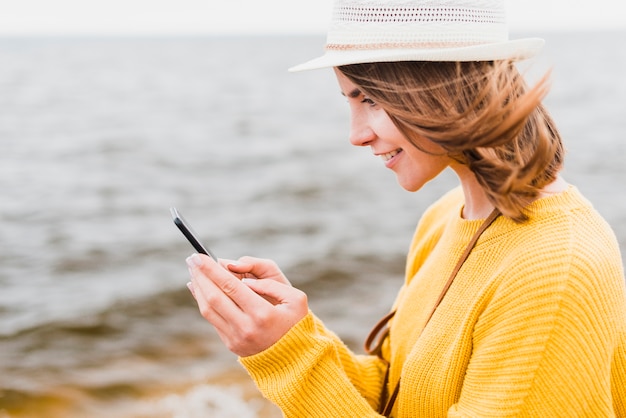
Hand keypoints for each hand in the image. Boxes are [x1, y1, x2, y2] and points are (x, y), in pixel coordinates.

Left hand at [186, 254, 308, 356]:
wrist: (296, 357)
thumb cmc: (297, 322)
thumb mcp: (295, 298)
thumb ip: (270, 284)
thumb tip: (243, 280)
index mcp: (262, 314)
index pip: (230, 286)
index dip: (212, 269)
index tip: (199, 255)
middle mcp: (246, 327)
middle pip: (214, 297)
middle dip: (201, 275)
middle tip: (191, 258)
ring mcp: (236, 338)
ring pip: (208, 310)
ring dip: (198, 288)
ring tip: (193, 271)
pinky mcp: (231, 344)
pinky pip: (212, 319)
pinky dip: (202, 301)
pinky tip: (200, 289)